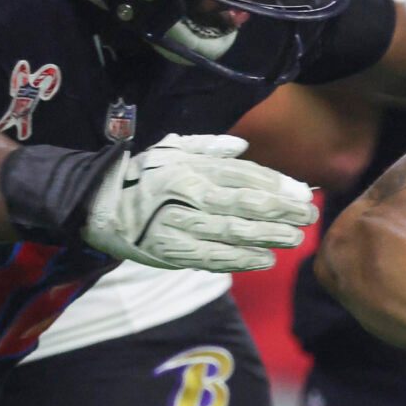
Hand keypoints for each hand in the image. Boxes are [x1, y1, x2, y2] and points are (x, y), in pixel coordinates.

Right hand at [80, 134, 315, 271]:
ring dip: (268, 236)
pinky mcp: (171, 251)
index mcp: (192, 167)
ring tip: (295, 238)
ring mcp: (179, 224)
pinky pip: (212, 257)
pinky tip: (266, 259)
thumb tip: (242, 146)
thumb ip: (209, 147)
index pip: (243, 175)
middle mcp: (188, 194)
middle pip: (244, 203)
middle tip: (309, 216)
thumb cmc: (143, 176)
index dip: (276, 185)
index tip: (302, 193)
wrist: (97, 205)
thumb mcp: (172, 149)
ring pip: (232, 231)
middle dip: (281, 210)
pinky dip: (241, 260)